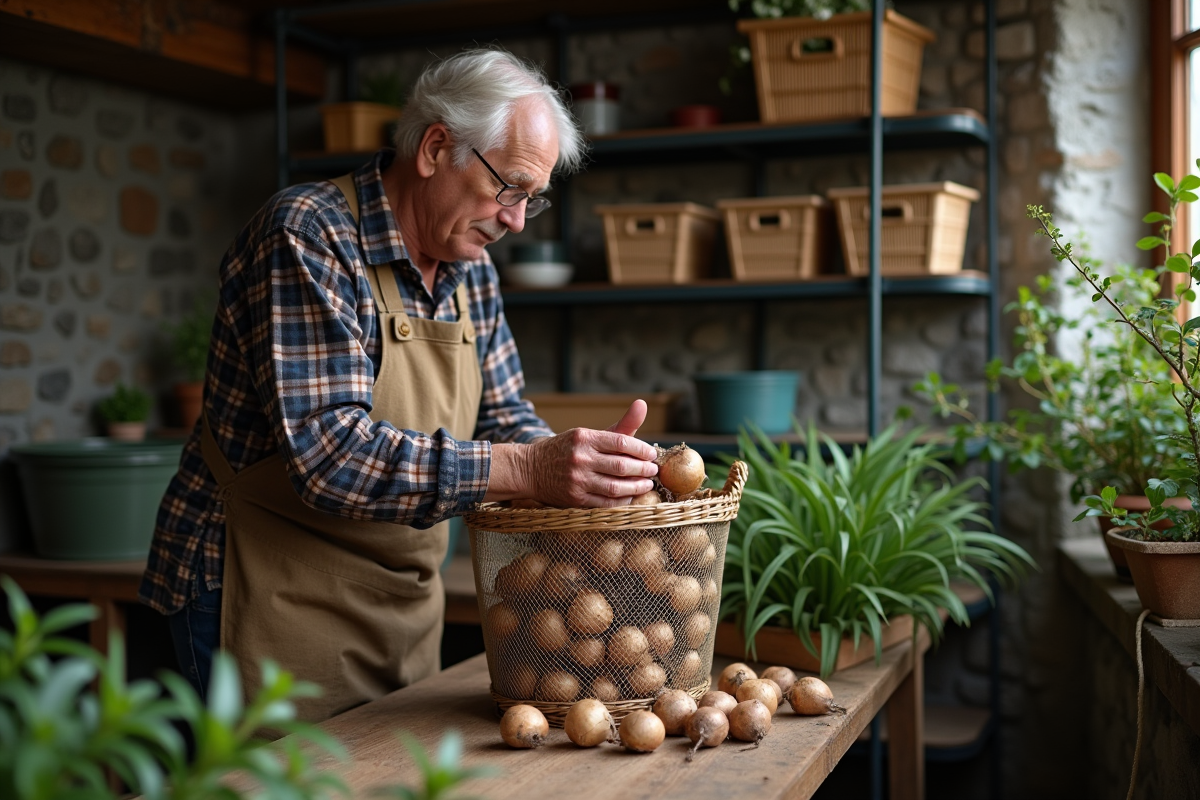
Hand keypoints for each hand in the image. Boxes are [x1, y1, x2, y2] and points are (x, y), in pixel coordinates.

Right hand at [486, 400, 658, 506]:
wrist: (531, 469)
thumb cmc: (567, 450)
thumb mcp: (589, 434)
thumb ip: (619, 425)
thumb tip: (642, 404)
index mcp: (585, 437)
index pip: (622, 442)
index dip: (642, 450)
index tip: (651, 454)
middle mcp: (580, 458)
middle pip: (621, 465)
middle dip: (643, 469)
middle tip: (653, 470)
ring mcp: (577, 480)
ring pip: (615, 486)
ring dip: (636, 487)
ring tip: (647, 484)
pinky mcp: (575, 499)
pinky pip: (605, 503)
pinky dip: (622, 501)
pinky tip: (631, 496)